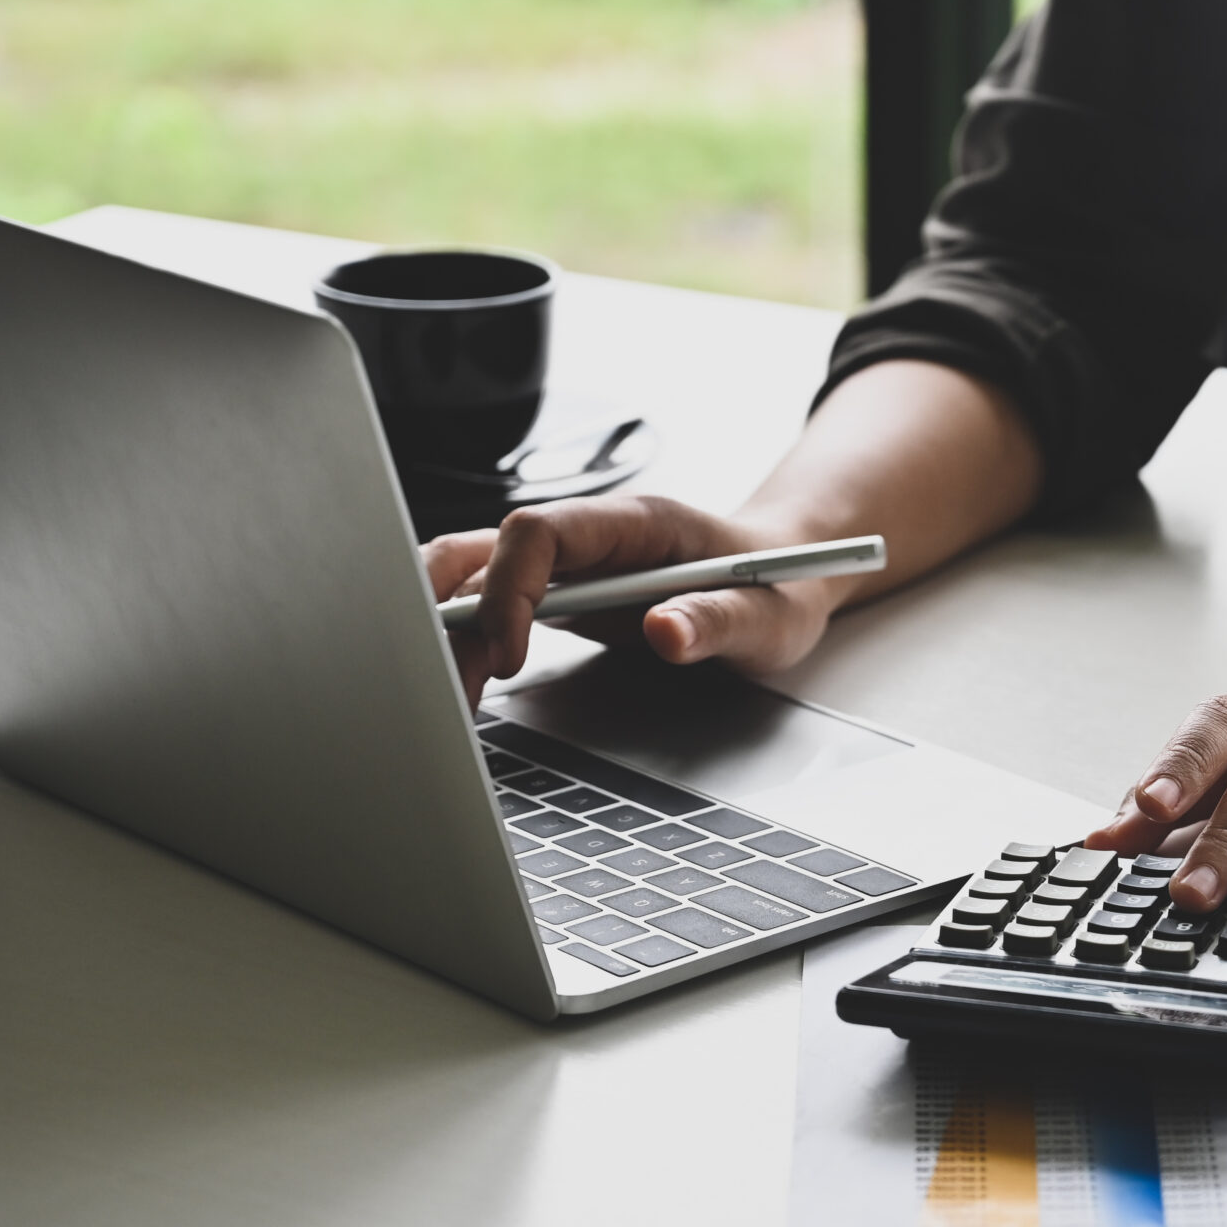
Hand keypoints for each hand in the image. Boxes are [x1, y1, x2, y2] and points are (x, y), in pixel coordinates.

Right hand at [422, 494, 843, 705]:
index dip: (510, 587)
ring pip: (472, 579)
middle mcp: (588, 536)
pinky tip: (458, 690)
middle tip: (441, 686)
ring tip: (444, 702)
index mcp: (635, 523)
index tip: (511, 654)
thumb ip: (720, 620)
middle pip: (483, 549)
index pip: (539, 530)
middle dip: (444, 609)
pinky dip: (462, 646)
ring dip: (443, 633)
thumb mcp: (768, 616)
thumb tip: (667, 631)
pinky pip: (487, 608)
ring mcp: (567, 565)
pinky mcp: (558, 595)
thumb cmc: (778, 587)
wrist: (784, 575)